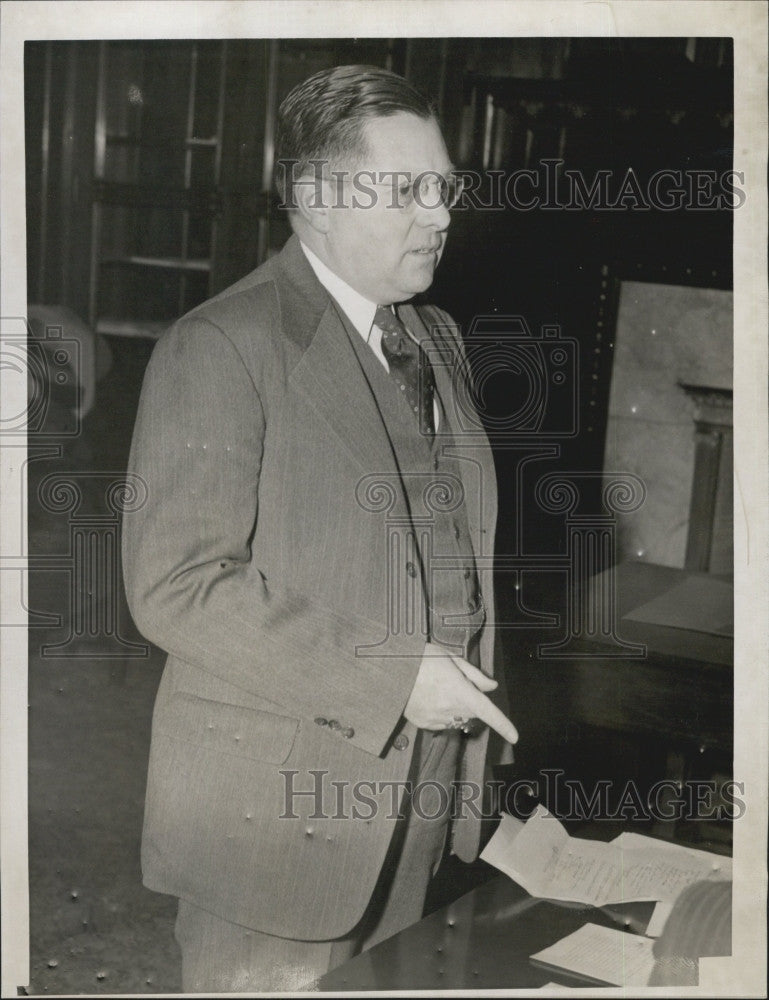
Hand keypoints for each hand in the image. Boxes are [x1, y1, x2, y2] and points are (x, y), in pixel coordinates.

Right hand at [403, 642, 517, 743]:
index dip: (504, 725)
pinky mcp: (423, 724)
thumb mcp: (451, 658)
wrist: (389, 670)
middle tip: (454, 682)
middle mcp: (450, 709)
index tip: (515, 737)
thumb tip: (491, 686)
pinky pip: (441, 723)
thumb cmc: (421, 658)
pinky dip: (440, 713)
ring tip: (437, 688)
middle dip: (470, 701)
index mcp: (460, 691)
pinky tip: (428, 697)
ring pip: (457, 719)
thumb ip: (474, 675)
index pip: (488, 712)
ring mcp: (436, 719)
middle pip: (472, 712)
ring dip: (455, 708)